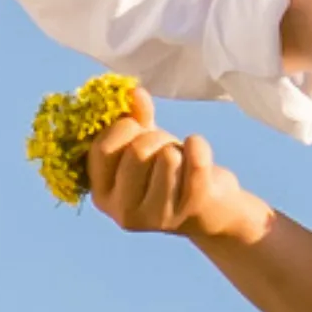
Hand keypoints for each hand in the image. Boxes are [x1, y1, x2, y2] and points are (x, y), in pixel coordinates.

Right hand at [84, 88, 266, 242]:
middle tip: (165, 148)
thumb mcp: (144, 145)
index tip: (137, 130)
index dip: (123, 128)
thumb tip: (135, 93)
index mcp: (103, 195)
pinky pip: (196, 163)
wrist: (209, 208)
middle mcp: (124, 213)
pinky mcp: (192, 212)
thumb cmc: (168, 172)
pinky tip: (198, 154)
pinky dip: (199, 147)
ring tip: (181, 161)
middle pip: (137, 151)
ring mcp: (159, 217)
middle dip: (156, 136)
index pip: (102, 149)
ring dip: (177, 147)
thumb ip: (135, 118)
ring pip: (167, 157)